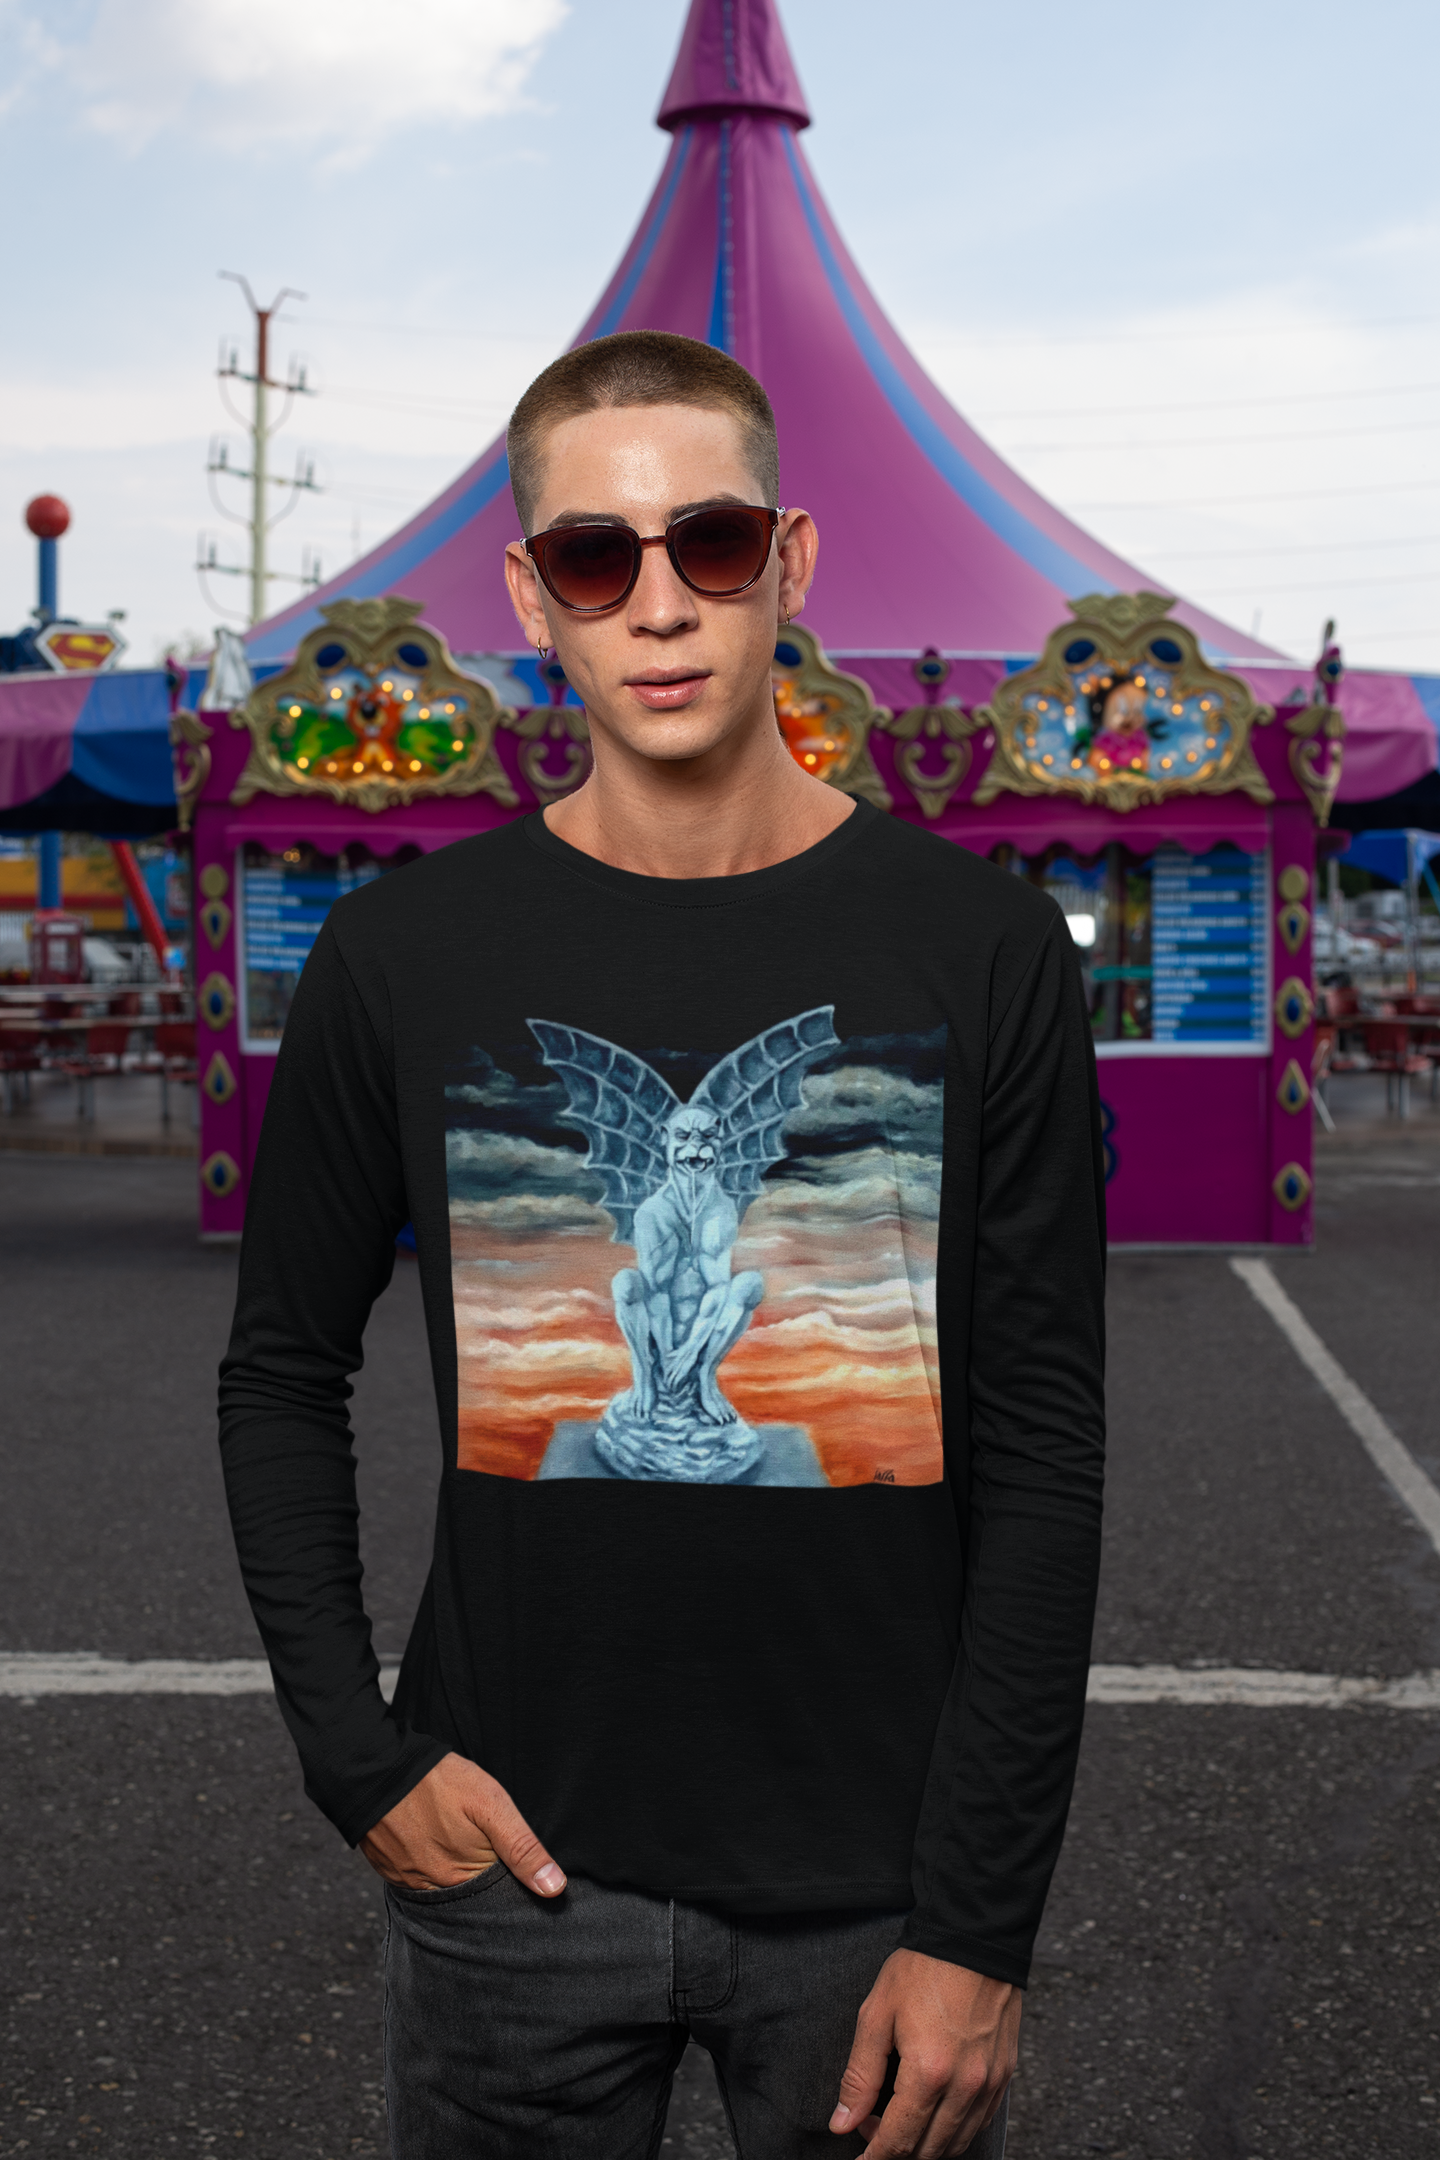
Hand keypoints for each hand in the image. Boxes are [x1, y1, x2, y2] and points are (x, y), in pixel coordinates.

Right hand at [359, 1751, 566, 1898]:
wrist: (375, 1769)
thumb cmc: (437, 1783)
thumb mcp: (491, 1805)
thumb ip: (522, 1847)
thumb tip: (554, 1889)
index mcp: (464, 1881)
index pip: (499, 1898)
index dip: (512, 1881)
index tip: (515, 1863)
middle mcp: (435, 1893)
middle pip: (472, 1896)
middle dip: (485, 1878)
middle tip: (483, 1841)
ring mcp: (410, 1884)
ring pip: (446, 1888)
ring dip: (457, 1872)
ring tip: (460, 1839)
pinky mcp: (392, 1872)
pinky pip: (421, 1878)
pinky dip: (432, 1865)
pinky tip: (436, 1840)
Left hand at [829, 1950, 1018, 2155]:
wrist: (973, 1936)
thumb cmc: (923, 1968)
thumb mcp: (877, 2014)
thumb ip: (859, 2075)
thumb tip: (842, 2121)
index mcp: (928, 2073)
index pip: (898, 2141)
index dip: (874, 2158)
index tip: (858, 2159)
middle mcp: (964, 2086)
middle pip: (928, 2151)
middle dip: (896, 2151)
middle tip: (871, 2126)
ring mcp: (988, 2083)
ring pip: (956, 2144)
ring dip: (925, 2146)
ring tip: (900, 2118)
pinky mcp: (1004, 2074)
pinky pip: (978, 2123)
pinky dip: (954, 2131)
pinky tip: (934, 2112)